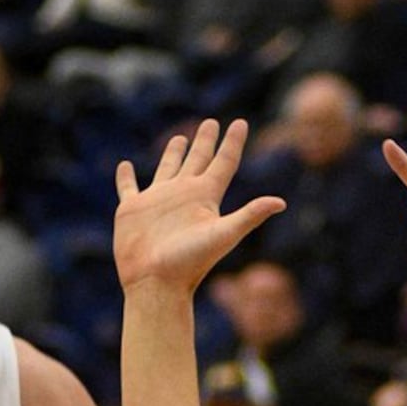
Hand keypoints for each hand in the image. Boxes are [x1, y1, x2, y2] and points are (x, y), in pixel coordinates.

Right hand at [113, 118, 284, 294]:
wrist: (156, 283)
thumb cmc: (189, 263)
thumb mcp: (223, 235)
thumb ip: (250, 216)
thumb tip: (281, 203)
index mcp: (205, 198)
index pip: (224, 163)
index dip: (233, 143)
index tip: (240, 122)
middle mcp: (183, 195)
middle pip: (198, 160)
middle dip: (205, 141)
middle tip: (211, 122)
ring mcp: (158, 201)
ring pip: (168, 169)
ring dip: (174, 153)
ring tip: (180, 138)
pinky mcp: (133, 209)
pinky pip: (128, 187)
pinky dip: (125, 177)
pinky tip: (124, 165)